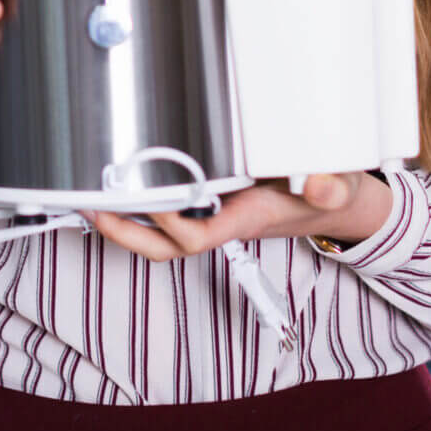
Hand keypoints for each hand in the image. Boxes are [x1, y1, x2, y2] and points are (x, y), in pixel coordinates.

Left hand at [86, 172, 391, 263]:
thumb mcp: (338, 183)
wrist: (336, 202)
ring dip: (125, 222)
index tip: (149, 198)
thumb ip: (332, 185)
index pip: (200, 234)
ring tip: (91, 197)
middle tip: (93, 206)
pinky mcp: (210, 204)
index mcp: (247, 218)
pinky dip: (140, 207)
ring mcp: (214, 216)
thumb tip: (323, 185)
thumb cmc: (330, 192)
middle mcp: (223, 222)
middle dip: (127, 234)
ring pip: (160, 235)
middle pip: (166, 247)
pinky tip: (119, 186)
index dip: (171, 224)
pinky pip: (167, 215)